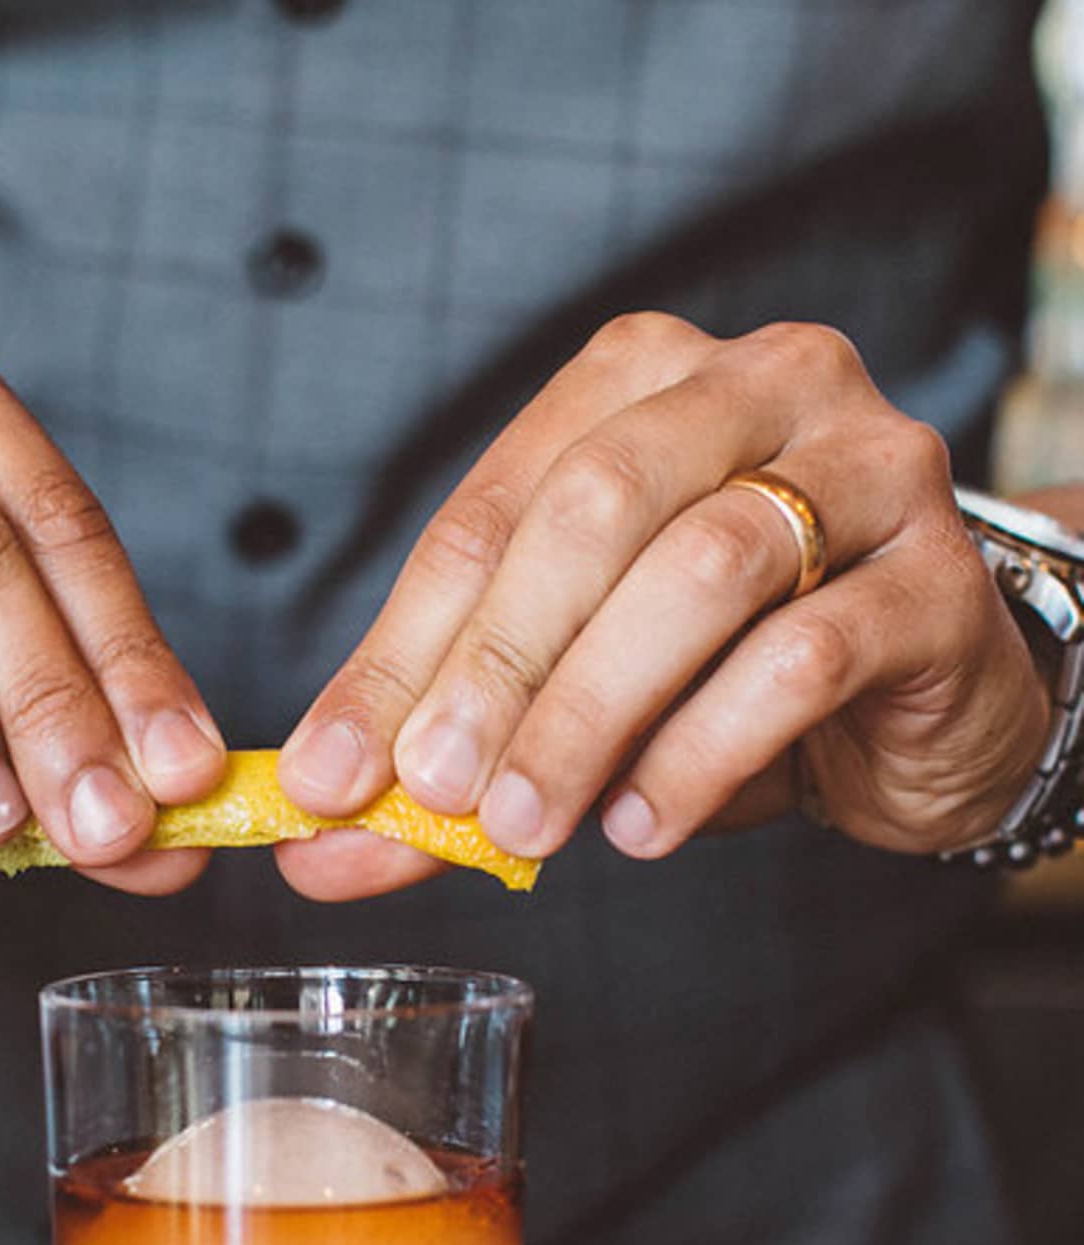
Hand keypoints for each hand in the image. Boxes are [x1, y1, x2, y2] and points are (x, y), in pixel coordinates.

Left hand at [276, 312, 1048, 899]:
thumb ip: (457, 747)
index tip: (330, 775)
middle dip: (494, 665)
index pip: (488, 512)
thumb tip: (324, 841)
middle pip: (591, 510)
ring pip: (700, 570)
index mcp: (638, 383)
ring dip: (590, 712)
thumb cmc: (724, 669)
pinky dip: (703, 751)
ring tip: (526, 824)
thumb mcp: (573, 685)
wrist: (919, 701)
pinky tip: (644, 825)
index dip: (397, 650)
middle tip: (430, 793)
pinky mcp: (938, 578)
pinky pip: (806, 655)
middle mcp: (758, 385)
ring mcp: (865, 468)